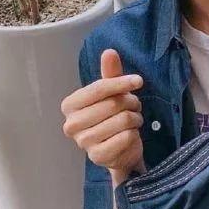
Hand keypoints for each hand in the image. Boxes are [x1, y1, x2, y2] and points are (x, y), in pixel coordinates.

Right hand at [61, 49, 146, 177]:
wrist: (119, 150)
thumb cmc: (113, 116)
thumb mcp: (112, 93)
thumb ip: (110, 73)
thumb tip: (109, 51)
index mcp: (70, 105)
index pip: (99, 88)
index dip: (121, 83)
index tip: (138, 81)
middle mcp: (71, 124)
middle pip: (112, 104)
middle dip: (131, 103)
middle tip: (133, 107)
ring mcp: (83, 142)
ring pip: (122, 120)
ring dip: (135, 118)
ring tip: (132, 120)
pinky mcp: (98, 156)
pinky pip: (126, 137)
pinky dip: (134, 133)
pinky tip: (130, 135)